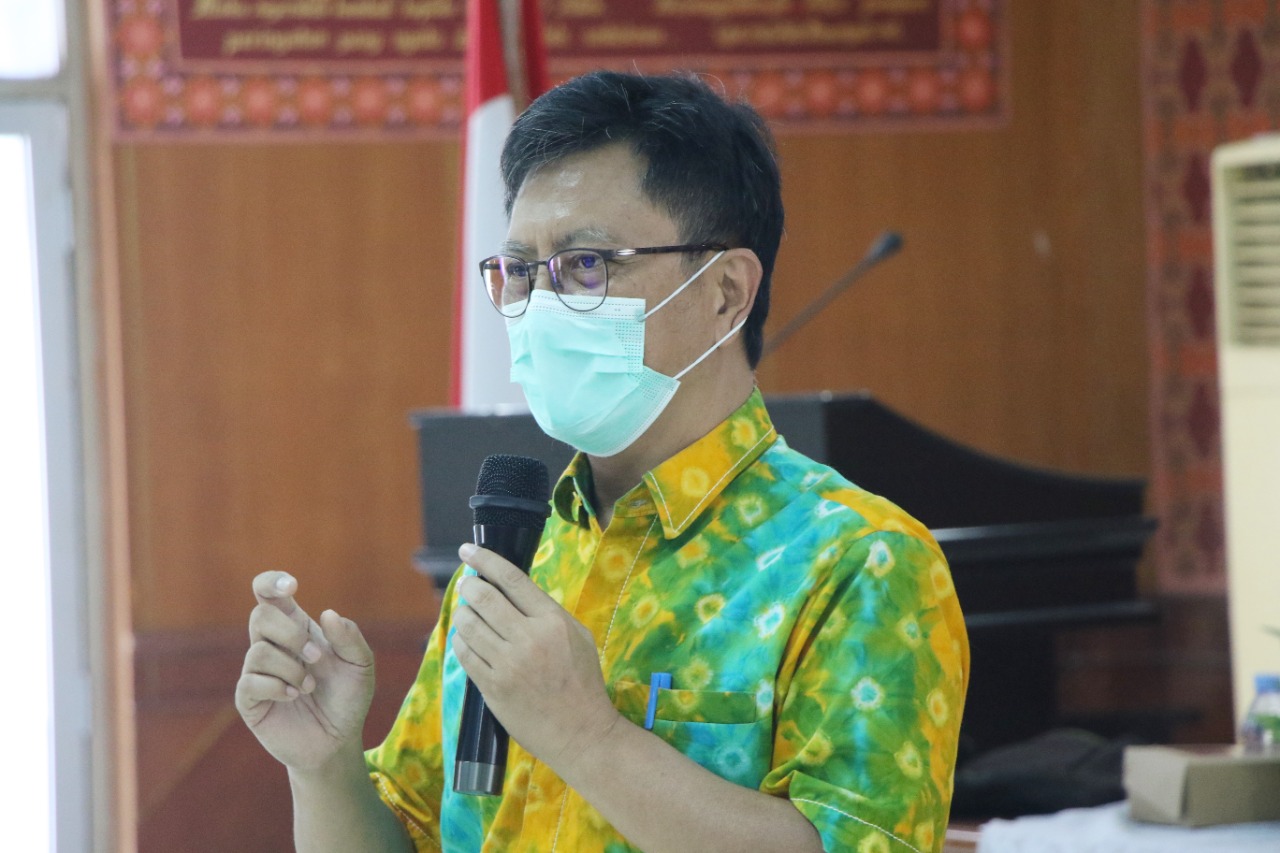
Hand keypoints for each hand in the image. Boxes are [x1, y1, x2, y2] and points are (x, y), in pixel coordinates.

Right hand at [235, 571, 375, 773]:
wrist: (337, 741)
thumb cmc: (347, 699)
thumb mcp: (361, 666)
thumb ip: (350, 638)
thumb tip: (328, 614)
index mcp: (296, 629)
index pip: (268, 594)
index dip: (271, 582)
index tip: (292, 586)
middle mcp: (272, 646)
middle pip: (260, 615)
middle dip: (291, 633)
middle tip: (317, 656)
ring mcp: (258, 673)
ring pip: (258, 651)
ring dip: (291, 668)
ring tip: (310, 686)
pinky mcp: (250, 701)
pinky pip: (250, 682)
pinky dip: (277, 687)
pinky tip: (293, 696)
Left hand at [451, 544, 620, 774]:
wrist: (581, 732)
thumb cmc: (582, 683)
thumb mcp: (578, 637)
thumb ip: (548, 612)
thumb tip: (513, 590)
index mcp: (553, 621)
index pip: (512, 579)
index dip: (486, 560)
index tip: (469, 550)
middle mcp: (529, 639)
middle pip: (484, 597)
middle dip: (469, 586)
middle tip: (467, 585)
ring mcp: (509, 664)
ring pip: (469, 624)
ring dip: (462, 612)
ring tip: (467, 612)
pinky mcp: (493, 687)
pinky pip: (464, 653)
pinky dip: (460, 640)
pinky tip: (467, 639)